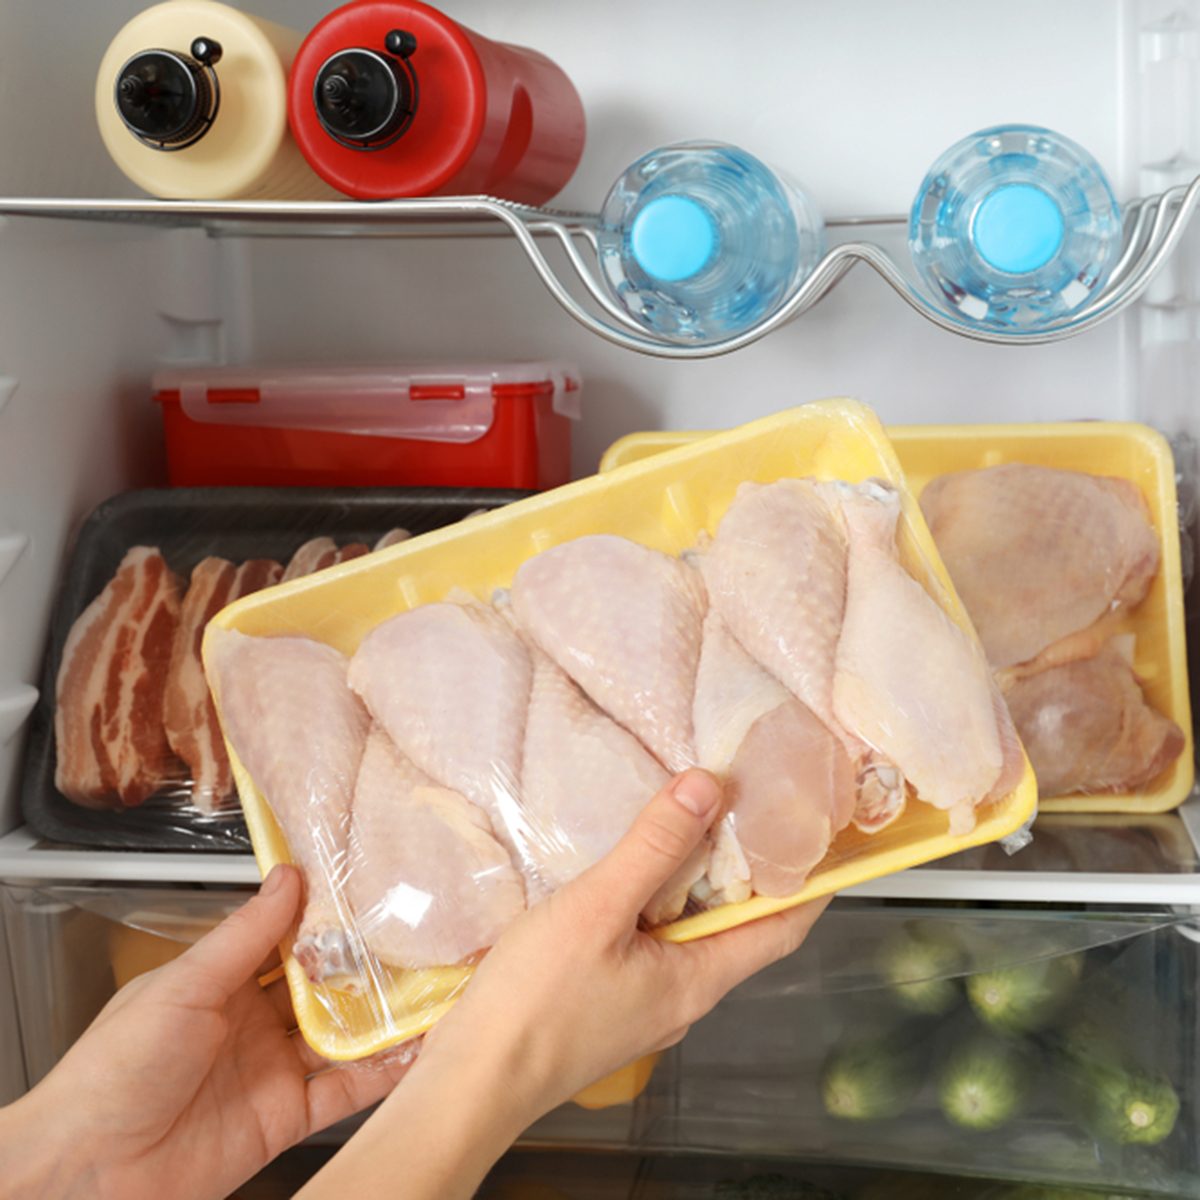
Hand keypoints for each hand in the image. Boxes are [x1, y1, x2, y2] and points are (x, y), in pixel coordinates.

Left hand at [0, 865, 410, 1199]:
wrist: (90, 1173)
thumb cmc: (114, 1071)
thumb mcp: (183, 987)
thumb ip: (244, 937)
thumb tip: (289, 877)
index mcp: (222, 983)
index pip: (288, 939)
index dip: (328, 918)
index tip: (373, 890)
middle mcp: (253, 1022)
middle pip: (324, 986)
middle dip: (367, 965)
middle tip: (418, 937)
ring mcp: (274, 1070)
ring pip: (342, 1034)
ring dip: (382, 1015)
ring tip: (431, 986)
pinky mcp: (288, 1119)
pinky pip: (344, 1090)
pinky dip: (381, 1072)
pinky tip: (413, 1049)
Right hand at [303, 769, 827, 1199]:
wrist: (471, 1081)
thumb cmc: (537, 1002)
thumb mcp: (598, 908)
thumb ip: (654, 847)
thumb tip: (710, 785)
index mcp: (698, 979)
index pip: (782, 927)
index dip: (809, 881)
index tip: (820, 832)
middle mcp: (682, 996)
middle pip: (735, 926)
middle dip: (744, 868)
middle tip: (742, 804)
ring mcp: (643, 1004)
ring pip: (688, 933)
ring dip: (693, 881)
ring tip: (684, 824)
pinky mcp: (607, 1003)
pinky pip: (649, 943)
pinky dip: (653, 902)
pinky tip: (625, 874)